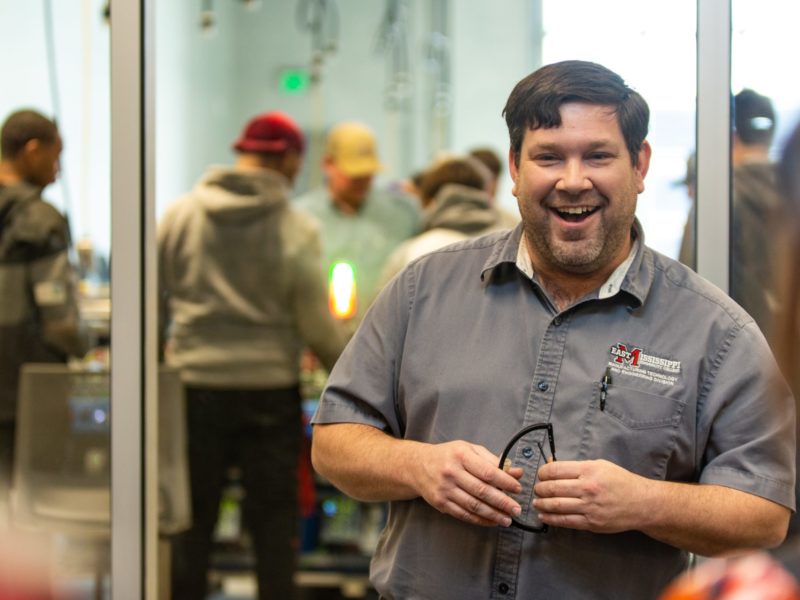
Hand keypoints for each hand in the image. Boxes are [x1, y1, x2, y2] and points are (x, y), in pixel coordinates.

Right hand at [413, 440, 523, 527]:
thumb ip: (493, 460)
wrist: (418, 465)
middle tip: (516, 509)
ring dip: (493, 514)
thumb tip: (516, 472)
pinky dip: (480, 520)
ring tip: (507, 519)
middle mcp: (452, 472)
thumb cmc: (448, 456)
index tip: (518, 489)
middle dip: (503, 502)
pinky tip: (492, 521)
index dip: (505, 482)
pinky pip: (464, 514)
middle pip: (482, 491)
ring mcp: (445, 489)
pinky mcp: (441, 503)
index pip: (487, 471)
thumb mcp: (469, 450)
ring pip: (474, 506)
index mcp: (461, 455)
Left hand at [533, 459, 647, 532]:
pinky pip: (565, 521)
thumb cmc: (620, 481)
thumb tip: (551, 464)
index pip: (555, 470)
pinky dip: (551, 518)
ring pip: (556, 505)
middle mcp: (587, 488)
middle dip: (540, 489)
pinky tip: (544, 516)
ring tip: (536, 502)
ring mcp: (589, 507)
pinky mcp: (591, 523)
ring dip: (541, 504)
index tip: (540, 475)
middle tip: (536, 490)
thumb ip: (575, 466)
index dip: (542, 473)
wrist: (642, 503)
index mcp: (588, 470)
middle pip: (552, 488)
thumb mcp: (599, 465)